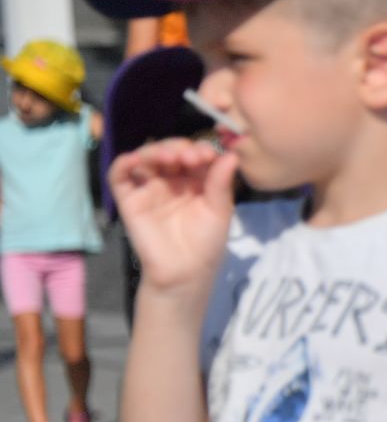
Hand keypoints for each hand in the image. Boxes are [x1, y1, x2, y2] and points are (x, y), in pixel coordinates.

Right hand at [109, 138, 236, 294]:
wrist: (185, 272)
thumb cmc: (206, 243)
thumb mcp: (219, 210)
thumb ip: (221, 182)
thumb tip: (232, 155)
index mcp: (194, 181)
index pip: (193, 155)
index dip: (200, 149)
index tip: (210, 154)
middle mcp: (170, 180)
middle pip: (169, 151)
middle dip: (180, 148)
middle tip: (192, 157)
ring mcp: (148, 187)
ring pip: (145, 158)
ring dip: (156, 150)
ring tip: (172, 158)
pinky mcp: (128, 198)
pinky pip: (119, 175)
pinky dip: (124, 162)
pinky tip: (136, 160)